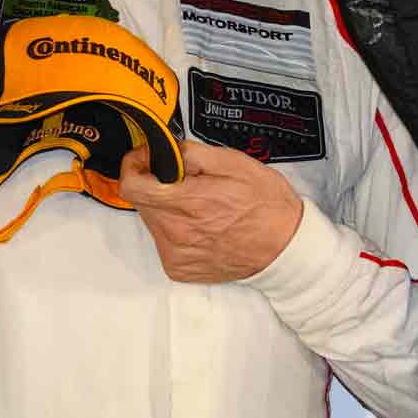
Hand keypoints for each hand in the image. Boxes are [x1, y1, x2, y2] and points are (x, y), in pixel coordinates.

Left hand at [120, 140, 302, 282]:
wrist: (284, 247)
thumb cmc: (266, 204)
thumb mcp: (236, 163)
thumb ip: (194, 153)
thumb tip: (168, 149)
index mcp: (189, 202)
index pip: (132, 185)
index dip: (133, 165)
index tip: (146, 158)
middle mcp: (177, 232)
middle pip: (142, 201)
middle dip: (158, 185)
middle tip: (188, 182)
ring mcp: (176, 253)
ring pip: (153, 221)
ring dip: (168, 208)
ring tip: (201, 206)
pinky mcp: (178, 268)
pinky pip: (163, 241)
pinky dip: (176, 230)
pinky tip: (203, 227)